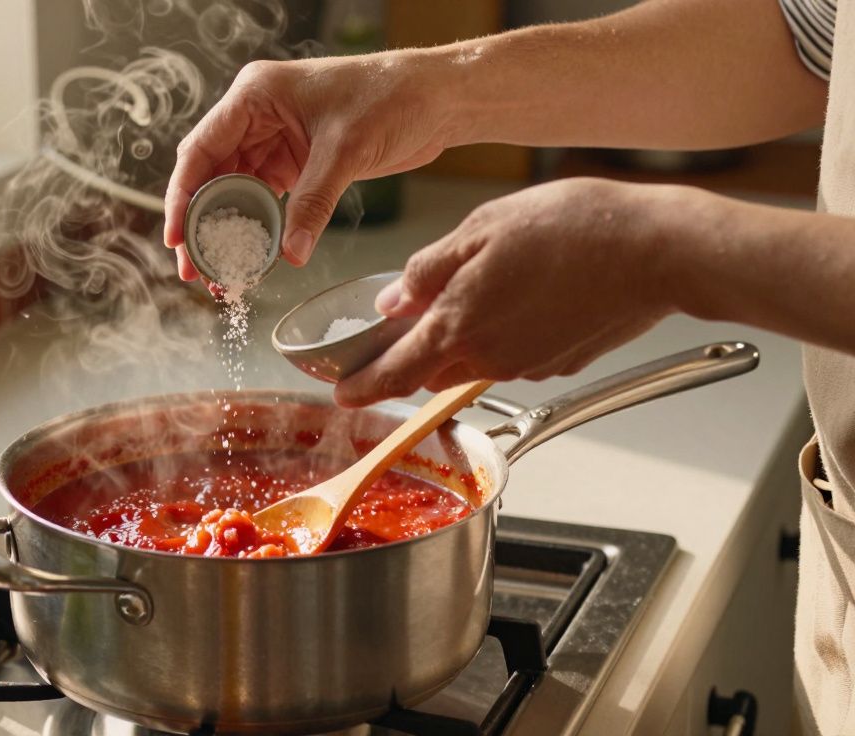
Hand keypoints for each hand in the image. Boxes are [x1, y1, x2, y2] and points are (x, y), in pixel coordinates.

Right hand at [164, 51, 455, 279]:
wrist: (437, 98)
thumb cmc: (391, 97)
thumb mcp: (345, 151)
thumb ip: (313, 202)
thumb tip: (288, 254)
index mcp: (254, 96)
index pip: (201, 150)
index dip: (182, 196)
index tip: (176, 238)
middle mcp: (256, 115)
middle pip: (210, 175)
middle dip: (200, 224)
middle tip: (195, 269)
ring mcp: (274, 139)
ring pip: (234, 192)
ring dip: (226, 231)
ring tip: (219, 273)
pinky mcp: (296, 161)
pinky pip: (264, 199)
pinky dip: (257, 228)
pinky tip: (251, 257)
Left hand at [335, 178, 680, 406]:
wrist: (657, 250)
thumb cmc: (574, 228)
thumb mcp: (481, 228)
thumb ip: (429, 270)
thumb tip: (393, 300)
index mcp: (459, 326)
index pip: (394, 374)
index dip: (363, 387)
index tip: (342, 394)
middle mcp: (489, 358)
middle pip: (431, 370)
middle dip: (414, 353)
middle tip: (411, 318)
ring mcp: (527, 366)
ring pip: (472, 362)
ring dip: (462, 339)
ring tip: (483, 287)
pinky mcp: (559, 363)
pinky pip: (513, 355)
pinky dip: (504, 333)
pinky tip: (526, 293)